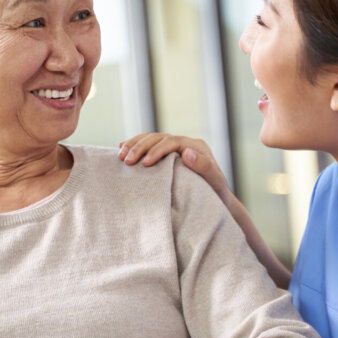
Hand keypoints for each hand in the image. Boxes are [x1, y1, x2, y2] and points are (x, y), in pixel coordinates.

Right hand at [118, 133, 232, 205]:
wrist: (216, 200)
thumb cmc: (216, 193)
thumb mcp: (214, 181)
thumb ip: (204, 166)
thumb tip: (186, 152)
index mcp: (196, 146)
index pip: (172, 141)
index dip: (157, 150)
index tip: (145, 163)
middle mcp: (185, 144)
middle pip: (158, 137)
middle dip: (141, 147)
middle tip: (127, 160)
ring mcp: (175, 148)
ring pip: (151, 138)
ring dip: (134, 144)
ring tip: (120, 155)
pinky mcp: (166, 154)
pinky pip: (148, 145)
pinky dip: (135, 145)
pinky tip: (121, 147)